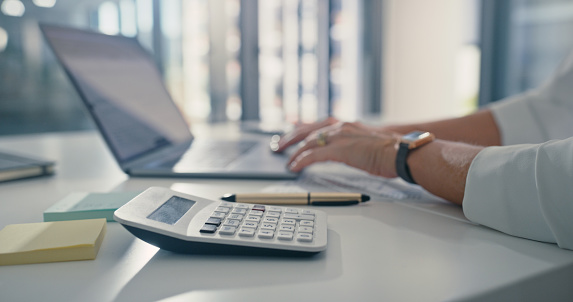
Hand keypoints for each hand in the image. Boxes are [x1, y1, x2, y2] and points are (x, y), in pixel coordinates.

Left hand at [286, 121, 400, 178]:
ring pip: (308, 141)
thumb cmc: (391, 151)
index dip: (302, 129)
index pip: (318, 125)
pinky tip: (293, 167)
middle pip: (308, 130)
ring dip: (293, 151)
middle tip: (278, 145)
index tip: (291, 133)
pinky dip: (301, 161)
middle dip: (290, 137)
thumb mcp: (368, 143)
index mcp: (347, 125)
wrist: (403, 152)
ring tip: (284, 160)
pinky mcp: (341, 150)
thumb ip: (354, 144)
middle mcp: (341, 127)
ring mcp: (340, 137)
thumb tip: (348, 152)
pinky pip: (314, 155)